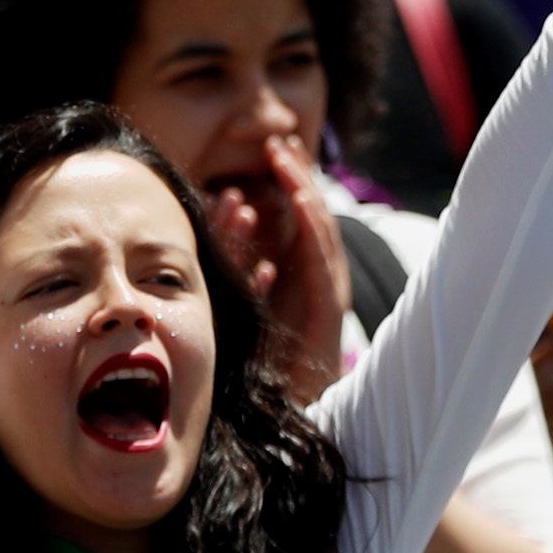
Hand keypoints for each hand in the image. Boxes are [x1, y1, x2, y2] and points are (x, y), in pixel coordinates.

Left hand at [212, 135, 347, 405]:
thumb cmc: (262, 361)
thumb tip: (224, 217)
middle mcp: (315, 278)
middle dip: (297, 178)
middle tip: (279, 141)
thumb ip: (240, 263)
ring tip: (287, 161)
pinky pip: (322, 262)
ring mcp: (326, 292)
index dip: (286, 183)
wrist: (285, 410)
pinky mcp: (328, 311)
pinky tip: (298, 203)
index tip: (270, 149)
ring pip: (319, 232)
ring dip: (304, 193)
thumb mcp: (244, 300)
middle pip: (310, 217)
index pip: (294, 219)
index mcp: (298, 274)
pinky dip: (311, 230)